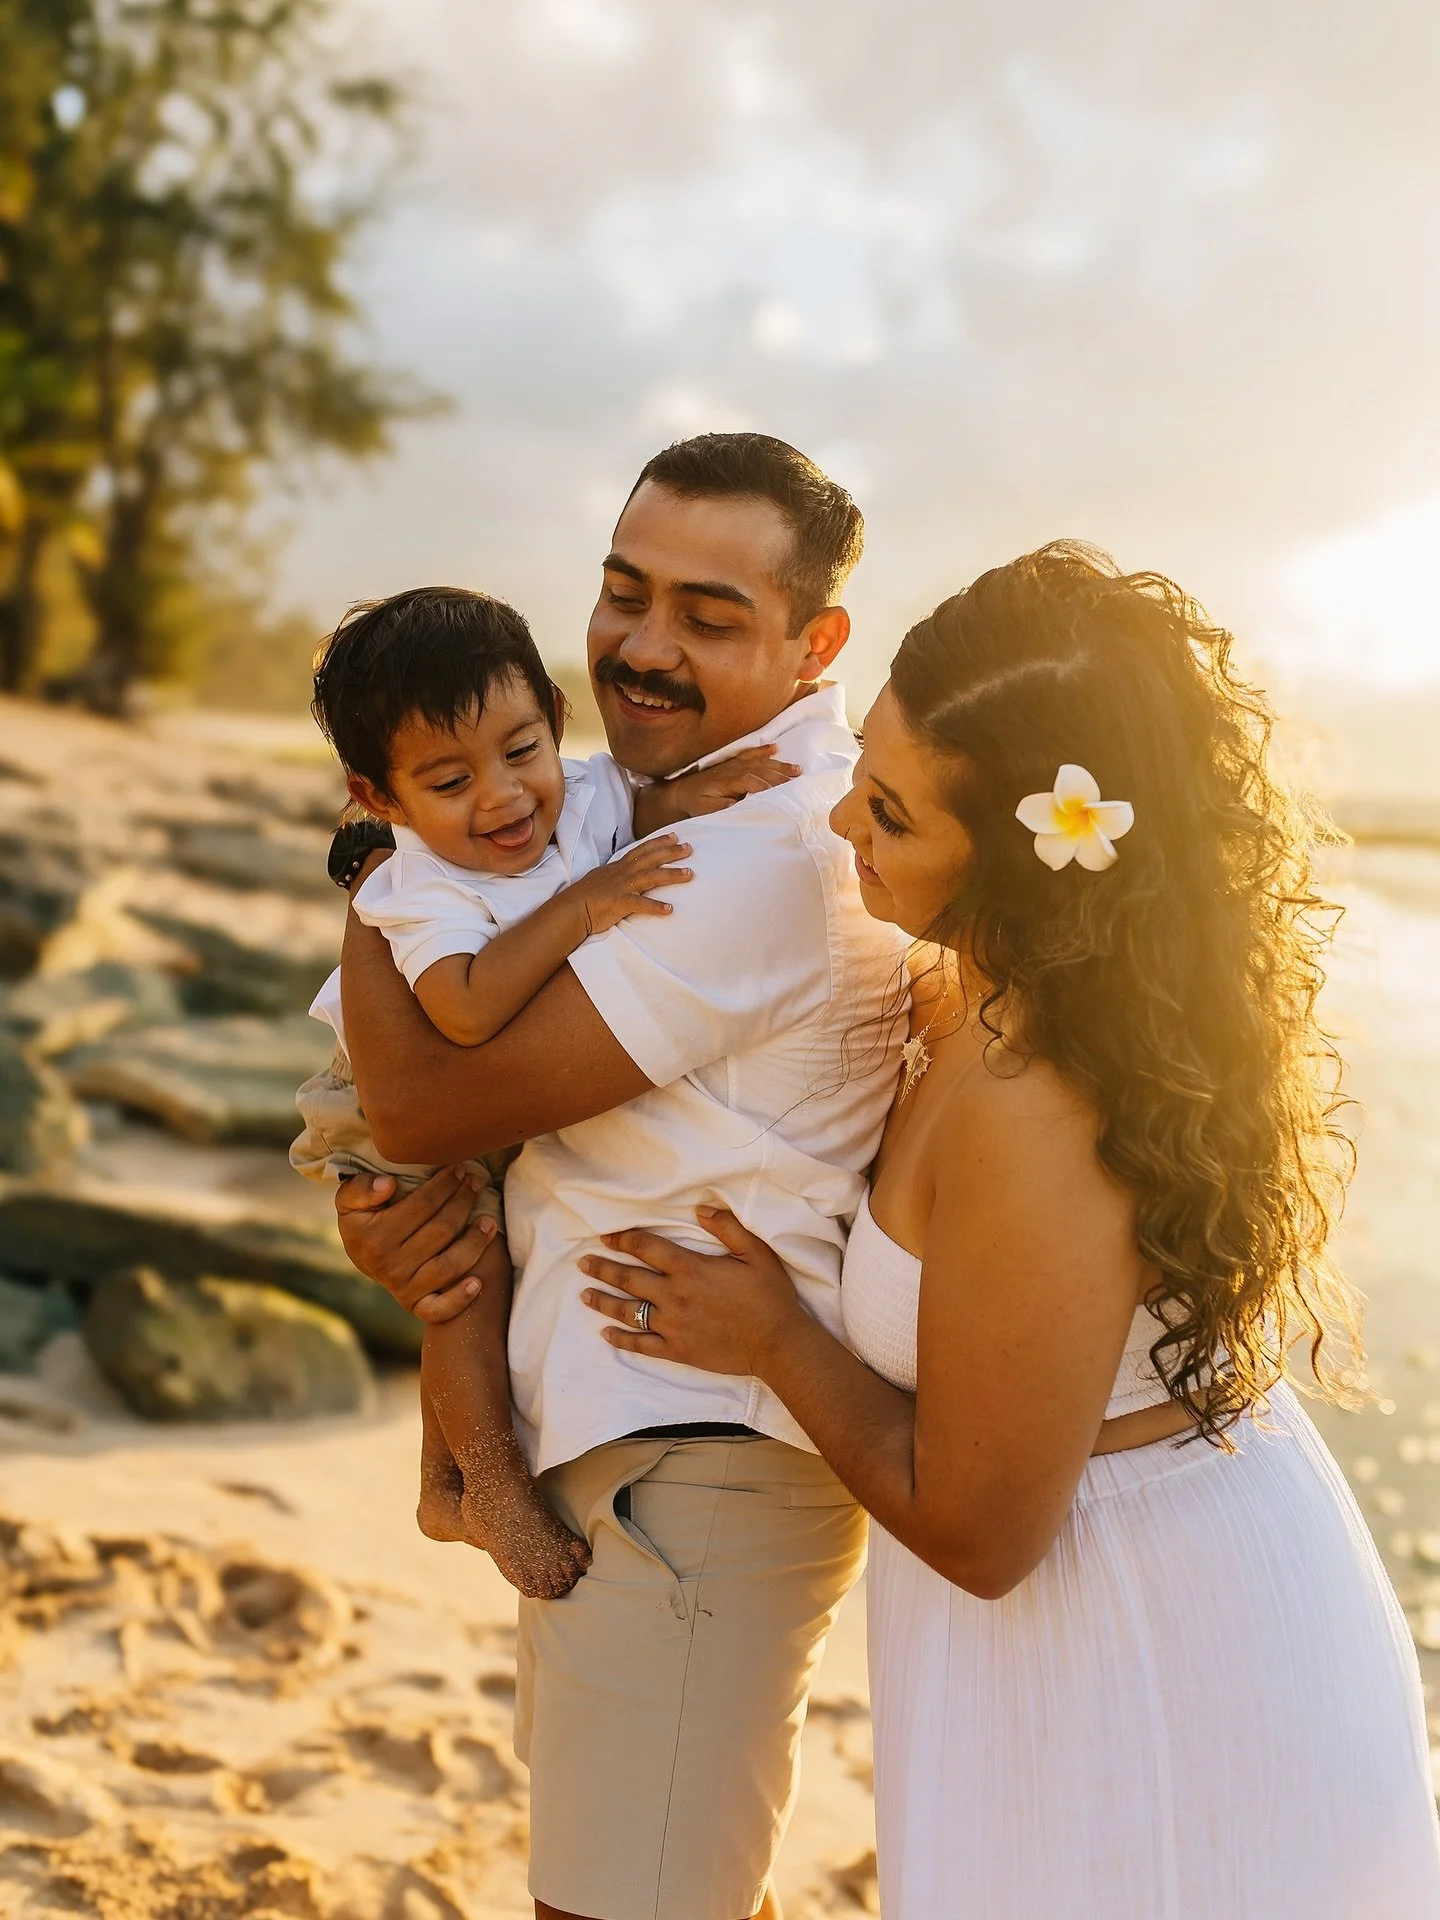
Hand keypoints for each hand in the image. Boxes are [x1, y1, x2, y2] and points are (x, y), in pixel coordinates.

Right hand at [335, 1165, 496, 1322]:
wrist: (364, 1257)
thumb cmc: (365, 1220)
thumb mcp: (350, 1200)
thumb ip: (360, 1189)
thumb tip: (388, 1185)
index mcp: (376, 1239)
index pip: (421, 1206)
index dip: (444, 1185)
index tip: (459, 1169)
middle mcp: (391, 1267)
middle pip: (441, 1231)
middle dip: (463, 1203)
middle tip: (477, 1184)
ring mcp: (405, 1289)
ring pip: (448, 1266)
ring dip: (474, 1243)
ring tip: (489, 1221)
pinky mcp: (417, 1306)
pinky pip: (439, 1309)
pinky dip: (460, 1299)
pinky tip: (478, 1283)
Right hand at [570, 834, 691, 936]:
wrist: (570, 909)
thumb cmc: (584, 897)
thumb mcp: (601, 880)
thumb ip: (615, 876)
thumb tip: (622, 875)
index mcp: (618, 868)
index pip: (642, 850)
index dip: (659, 842)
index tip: (675, 836)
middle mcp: (622, 874)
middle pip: (651, 859)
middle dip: (671, 852)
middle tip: (689, 848)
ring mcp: (621, 887)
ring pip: (650, 877)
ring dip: (671, 875)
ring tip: (689, 874)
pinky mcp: (619, 903)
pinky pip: (640, 904)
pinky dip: (655, 906)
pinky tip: (670, 910)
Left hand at [579, 1206, 806, 1377]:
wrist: (777, 1344)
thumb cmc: (769, 1296)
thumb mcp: (756, 1252)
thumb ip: (727, 1227)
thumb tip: (699, 1209)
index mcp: (690, 1269)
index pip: (647, 1248)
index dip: (624, 1240)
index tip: (607, 1236)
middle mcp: (674, 1296)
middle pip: (629, 1279)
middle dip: (603, 1268)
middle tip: (583, 1263)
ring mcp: (673, 1326)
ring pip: (628, 1311)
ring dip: (603, 1301)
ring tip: (584, 1294)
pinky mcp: (677, 1351)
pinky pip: (641, 1345)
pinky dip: (621, 1340)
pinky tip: (606, 1334)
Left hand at [639, 746, 800, 829]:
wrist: (679, 791)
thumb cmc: (695, 802)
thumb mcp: (707, 810)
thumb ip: (726, 808)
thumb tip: (744, 807)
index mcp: (729, 780)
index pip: (754, 782)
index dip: (769, 788)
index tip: (783, 796)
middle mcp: (734, 768)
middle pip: (762, 770)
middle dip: (782, 776)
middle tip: (800, 784)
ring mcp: (734, 763)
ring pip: (761, 762)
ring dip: (779, 765)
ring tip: (797, 770)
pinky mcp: (733, 762)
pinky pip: (750, 753)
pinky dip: (763, 750)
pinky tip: (775, 749)